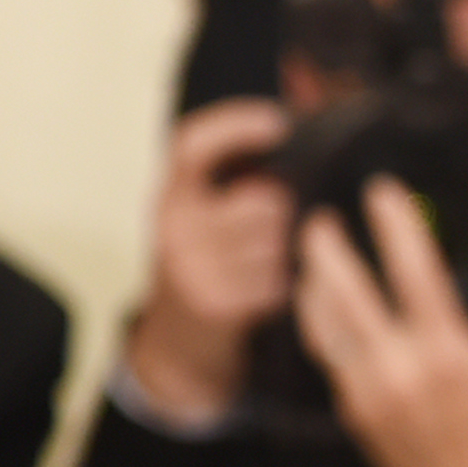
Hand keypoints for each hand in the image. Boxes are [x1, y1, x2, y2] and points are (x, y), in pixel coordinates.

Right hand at [123, 98, 296, 427]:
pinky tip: (288, 290)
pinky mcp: (215, 304)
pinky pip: (280, 281)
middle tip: (295, 227)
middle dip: (291, 213)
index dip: (234, 126)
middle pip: (263, 201)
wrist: (178, 348)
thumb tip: (297, 118)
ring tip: (287, 263)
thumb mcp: (205, 220)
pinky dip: (293, 285)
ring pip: (278, 242)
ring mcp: (191, 266)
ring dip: (295, 253)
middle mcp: (173, 225)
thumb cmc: (207, 271)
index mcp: (171, 196)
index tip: (277, 120)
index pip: (192, 145)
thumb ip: (239, 180)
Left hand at [297, 180, 467, 466]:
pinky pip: (331, 361)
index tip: (379, 190)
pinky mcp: (359, 420)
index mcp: (451, 355)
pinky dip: (324, 329)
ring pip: (324, 328)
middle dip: (325, 249)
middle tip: (316, 220)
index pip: (412, 271)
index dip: (394, 224)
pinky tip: (326, 310)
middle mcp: (402, 373)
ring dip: (312, 288)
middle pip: (343, 293)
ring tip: (310, 261)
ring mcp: (372, 398)